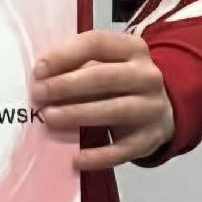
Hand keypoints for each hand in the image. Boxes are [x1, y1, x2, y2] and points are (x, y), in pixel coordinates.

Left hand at [30, 30, 174, 171]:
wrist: (162, 108)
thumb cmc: (121, 81)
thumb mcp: (107, 61)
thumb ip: (79, 62)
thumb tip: (42, 75)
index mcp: (133, 48)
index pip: (96, 44)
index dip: (64, 55)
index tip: (39, 70)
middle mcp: (147, 76)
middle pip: (104, 77)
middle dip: (66, 85)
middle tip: (39, 94)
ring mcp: (152, 108)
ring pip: (114, 110)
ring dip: (78, 114)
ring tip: (50, 118)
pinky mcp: (150, 139)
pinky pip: (122, 150)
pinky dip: (98, 156)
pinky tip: (76, 158)